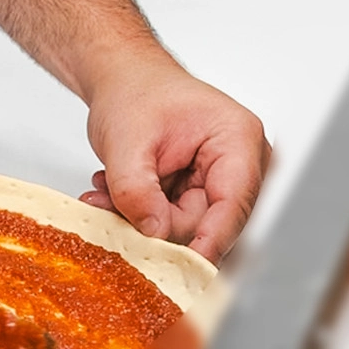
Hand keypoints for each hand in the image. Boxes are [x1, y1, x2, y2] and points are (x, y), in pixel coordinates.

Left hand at [80, 55, 268, 264]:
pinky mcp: (202, 193)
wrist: (121, 77)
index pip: (232, 208)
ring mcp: (222, 181)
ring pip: (186, 227)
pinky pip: (175, 221)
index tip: (182, 271)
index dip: (206, 243)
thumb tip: (154, 237)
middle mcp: (241, 164)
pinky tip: (115, 191)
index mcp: (239, 140)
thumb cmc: (133, 90)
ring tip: (106, 191)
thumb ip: (136, 191)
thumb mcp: (125, 141)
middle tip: (111, 209)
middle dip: (155, 223)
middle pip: (207, 224)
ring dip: (142, 216)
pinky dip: (142, 212)